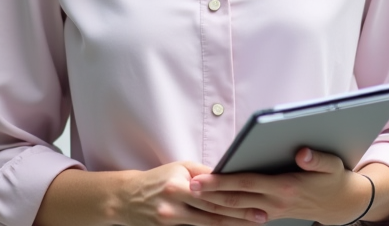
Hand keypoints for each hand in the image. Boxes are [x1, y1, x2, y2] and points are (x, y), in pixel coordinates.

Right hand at [119, 161, 268, 225]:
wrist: (126, 199)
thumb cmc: (157, 180)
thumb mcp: (178, 168)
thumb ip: (204, 173)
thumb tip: (228, 174)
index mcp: (178, 184)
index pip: (213, 190)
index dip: (236, 195)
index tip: (256, 197)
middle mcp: (174, 204)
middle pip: (214, 210)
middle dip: (240, 214)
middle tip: (261, 215)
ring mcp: (170, 221)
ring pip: (208, 224)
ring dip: (232, 224)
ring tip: (251, 223)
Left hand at [189, 148, 371, 225]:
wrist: (341, 205)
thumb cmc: (335, 179)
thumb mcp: (333, 165)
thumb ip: (317, 159)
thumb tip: (302, 152)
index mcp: (285, 187)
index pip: (247, 184)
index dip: (223, 181)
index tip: (203, 178)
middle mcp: (276, 203)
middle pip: (236, 199)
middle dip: (211, 194)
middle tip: (188, 188)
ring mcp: (272, 212)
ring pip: (238, 212)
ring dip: (214, 205)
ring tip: (194, 198)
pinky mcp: (271, 215)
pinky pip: (244, 217)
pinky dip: (228, 215)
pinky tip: (213, 211)